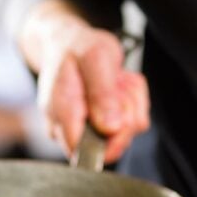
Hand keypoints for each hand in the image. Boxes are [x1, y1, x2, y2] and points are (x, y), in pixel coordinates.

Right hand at [20, 1, 148, 162]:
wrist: (72, 42)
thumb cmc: (79, 48)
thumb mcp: (94, 59)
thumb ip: (102, 94)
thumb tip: (110, 129)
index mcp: (61, 114)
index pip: (85, 153)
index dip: (111, 140)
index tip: (120, 112)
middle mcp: (72, 128)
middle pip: (114, 145)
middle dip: (126, 109)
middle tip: (116, 83)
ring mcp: (90, 129)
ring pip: (129, 130)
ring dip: (131, 100)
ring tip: (115, 80)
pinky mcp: (106, 125)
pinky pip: (135, 121)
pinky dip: (135, 100)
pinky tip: (119, 85)